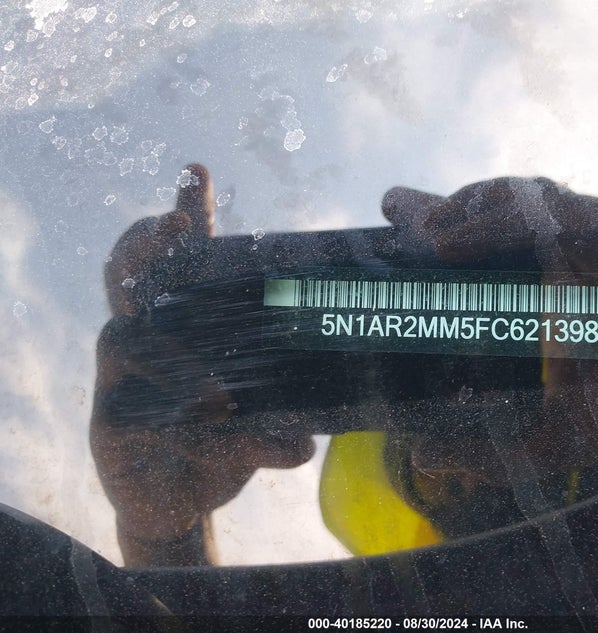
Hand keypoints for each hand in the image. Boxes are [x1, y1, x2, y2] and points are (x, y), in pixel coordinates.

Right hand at [90, 164, 313, 565]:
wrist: (183, 505)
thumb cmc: (225, 446)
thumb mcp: (264, 421)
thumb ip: (285, 415)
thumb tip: (316, 435)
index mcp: (189, 326)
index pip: (186, 260)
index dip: (187, 212)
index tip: (197, 173)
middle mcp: (149, 339)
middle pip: (133, 274)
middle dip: (149, 242)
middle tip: (176, 223)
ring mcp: (121, 376)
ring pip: (128, 335)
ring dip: (175, 346)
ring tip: (216, 352)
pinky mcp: (108, 417)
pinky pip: (133, 401)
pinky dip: (179, 405)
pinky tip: (215, 414)